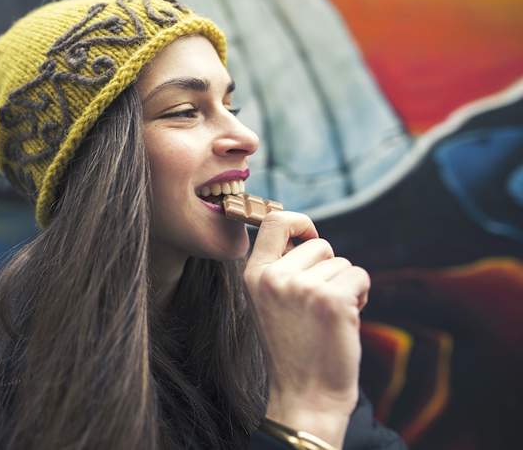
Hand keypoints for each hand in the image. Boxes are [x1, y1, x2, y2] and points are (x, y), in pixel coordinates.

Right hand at [244, 211, 369, 447]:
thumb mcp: (271, 302)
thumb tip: (308, 235)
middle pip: (319, 244)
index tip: (310, 237)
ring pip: (342, 263)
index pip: (274, 220)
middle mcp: (274, 278)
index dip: (299, 222)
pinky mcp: (332, 300)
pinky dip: (362, 296)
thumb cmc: (294, 348)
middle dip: (329, 268)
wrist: (305, 394)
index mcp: (254, 276)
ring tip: (328, 318)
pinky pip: (360, 276)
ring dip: (345, 286)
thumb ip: (282, 268)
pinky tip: (344, 321)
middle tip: (320, 303)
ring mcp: (302, 288)